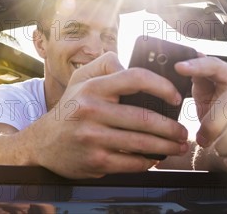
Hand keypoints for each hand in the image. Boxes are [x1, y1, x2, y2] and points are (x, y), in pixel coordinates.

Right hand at [31, 52, 188, 177]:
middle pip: (144, 118)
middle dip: (171, 127)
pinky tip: (156, 158)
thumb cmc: (70, 108)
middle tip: (183, 131)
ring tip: (178, 145)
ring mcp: (93, 137)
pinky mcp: (95, 160)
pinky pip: (131, 163)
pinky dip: (148, 161)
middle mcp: (91, 110)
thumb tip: (130, 63)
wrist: (43, 144)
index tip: (175, 97)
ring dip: (167, 146)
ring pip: (142, 143)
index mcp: (92, 87)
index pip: (134, 78)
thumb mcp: (80, 79)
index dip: (161, 86)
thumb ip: (105, 64)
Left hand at [175, 57, 226, 174]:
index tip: (179, 68)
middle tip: (203, 139)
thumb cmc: (222, 120)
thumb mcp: (206, 101)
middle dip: (213, 124)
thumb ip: (199, 84)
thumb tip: (183, 65)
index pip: (215, 65)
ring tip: (220, 150)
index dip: (198, 65)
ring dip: (226, 143)